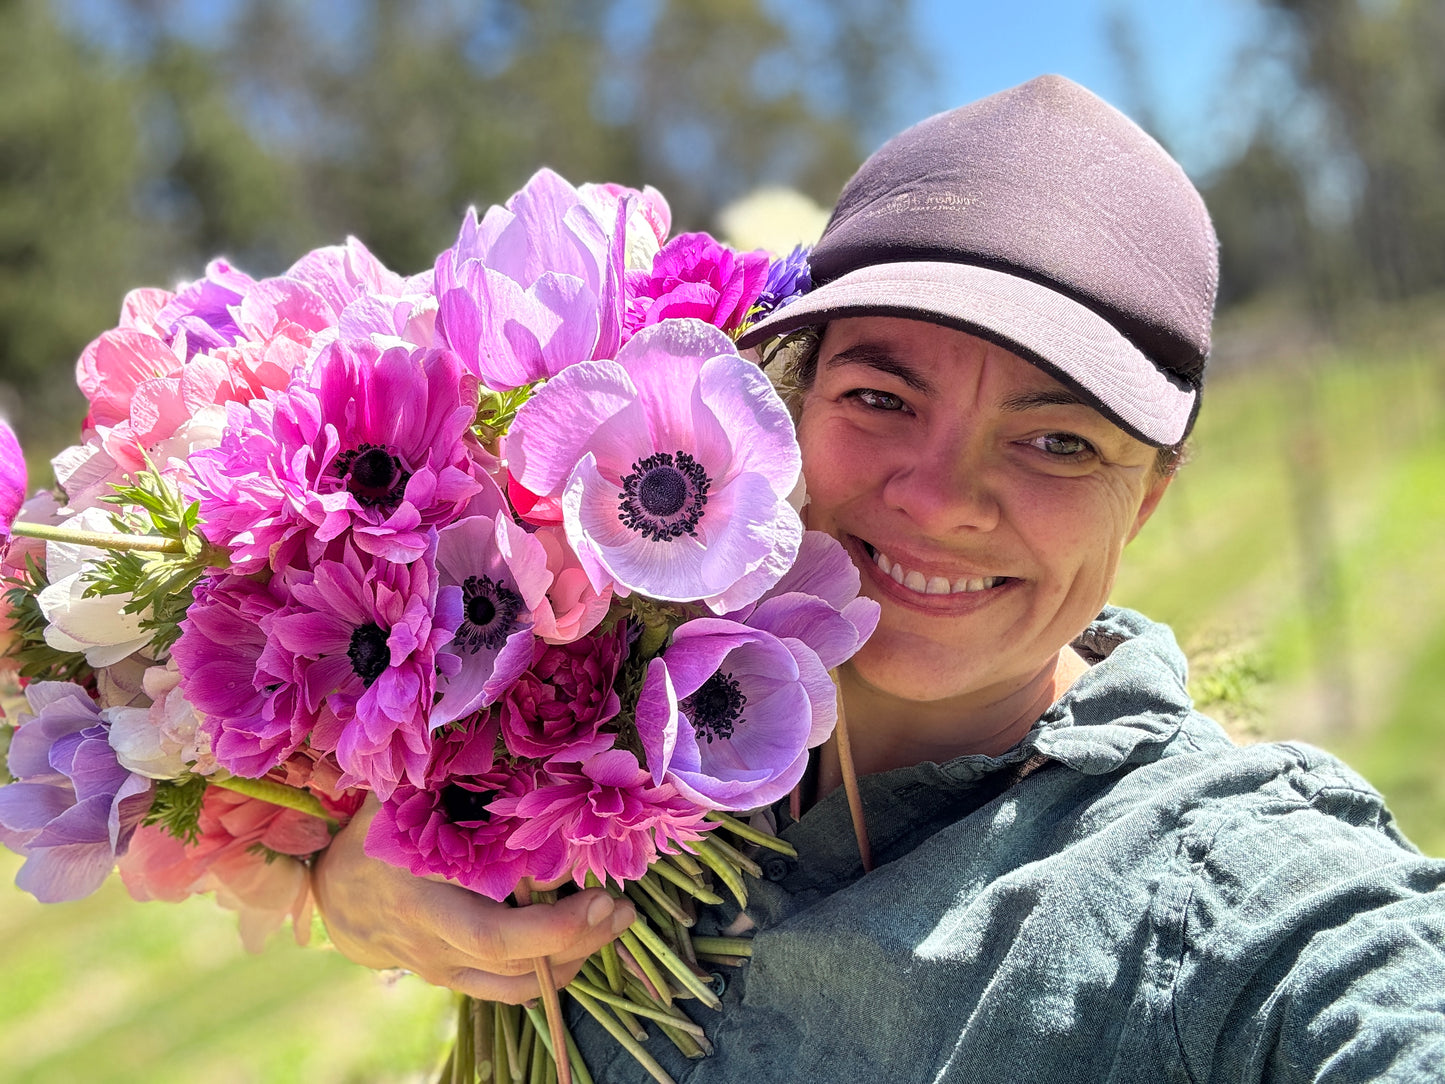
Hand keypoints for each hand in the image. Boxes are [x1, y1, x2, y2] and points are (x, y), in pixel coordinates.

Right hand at [311, 795, 635, 1002]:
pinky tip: (583, 934)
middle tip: (624, 908)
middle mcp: (435, 946)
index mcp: (420, 902)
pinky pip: (510, 988)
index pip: (493, 935)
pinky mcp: (457, 978)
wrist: (335, 895)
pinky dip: (552, 967)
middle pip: (520, 967)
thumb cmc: (373, 833)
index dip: (552, 927)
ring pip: (519, 986)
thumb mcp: (396, 799)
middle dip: (580, 941)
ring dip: (575, 958)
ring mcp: (446, 970)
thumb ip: (438, 774)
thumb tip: (488, 723)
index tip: (603, 898)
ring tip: (614, 920)